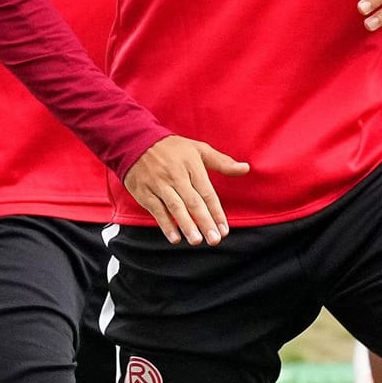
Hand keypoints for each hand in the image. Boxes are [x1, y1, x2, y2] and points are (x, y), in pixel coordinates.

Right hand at [122, 135, 249, 245]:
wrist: (135, 141)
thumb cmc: (172, 148)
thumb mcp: (198, 149)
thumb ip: (222, 162)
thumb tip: (246, 169)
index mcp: (192, 165)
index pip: (207, 192)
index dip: (216, 212)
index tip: (224, 229)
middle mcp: (176, 176)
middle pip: (193, 202)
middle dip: (205, 222)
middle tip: (214, 240)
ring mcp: (159, 184)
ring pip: (175, 207)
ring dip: (186, 225)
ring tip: (197, 241)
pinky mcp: (144, 192)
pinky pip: (156, 210)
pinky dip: (165, 225)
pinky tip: (175, 238)